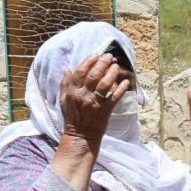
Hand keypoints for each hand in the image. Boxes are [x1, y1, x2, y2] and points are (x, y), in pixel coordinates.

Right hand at [51, 53, 130, 190]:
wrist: (81, 136)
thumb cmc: (72, 117)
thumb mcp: (63, 99)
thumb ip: (65, 84)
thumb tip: (68, 68)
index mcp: (73, 91)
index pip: (80, 72)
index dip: (89, 61)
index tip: (96, 54)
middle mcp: (84, 96)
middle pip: (94, 76)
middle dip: (102, 63)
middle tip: (109, 56)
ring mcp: (95, 103)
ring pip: (105, 84)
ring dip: (112, 73)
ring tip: (117, 66)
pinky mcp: (106, 110)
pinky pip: (115, 97)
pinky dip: (121, 89)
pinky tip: (126, 81)